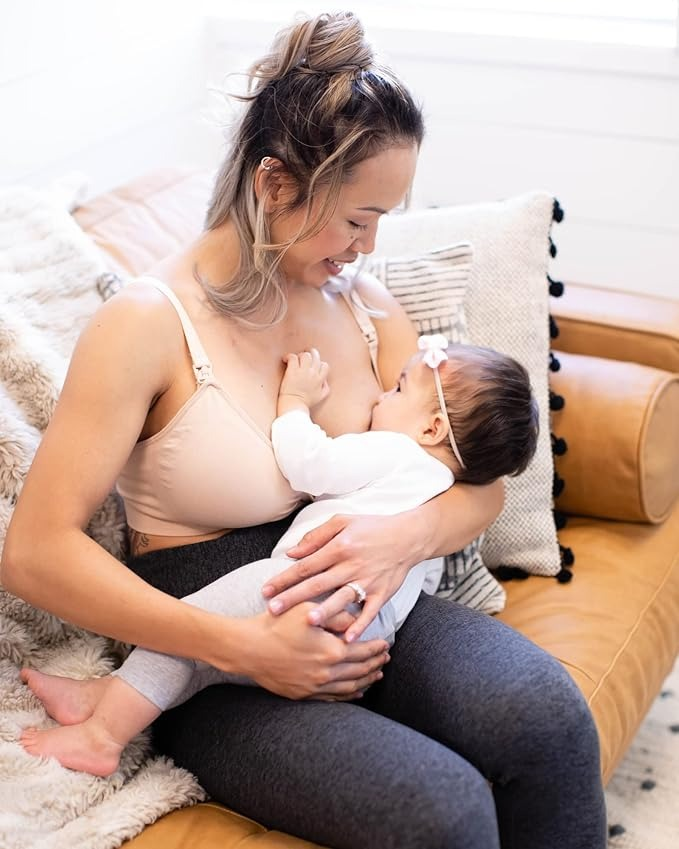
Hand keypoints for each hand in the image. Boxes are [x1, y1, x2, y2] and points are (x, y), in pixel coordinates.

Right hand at [234, 603, 388, 700]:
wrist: (248, 648)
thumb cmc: (277, 624)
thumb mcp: (308, 611)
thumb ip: (336, 615)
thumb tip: (355, 622)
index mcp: (331, 651)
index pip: (363, 651)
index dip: (377, 648)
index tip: (387, 644)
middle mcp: (326, 673)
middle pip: (359, 671)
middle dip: (375, 664)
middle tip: (386, 659)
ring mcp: (314, 687)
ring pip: (349, 688)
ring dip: (366, 681)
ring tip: (376, 675)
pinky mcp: (303, 695)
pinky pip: (333, 699)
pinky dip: (348, 696)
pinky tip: (356, 692)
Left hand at [261, 513, 428, 642]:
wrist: (408, 536)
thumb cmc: (372, 527)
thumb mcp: (342, 521)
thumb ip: (316, 536)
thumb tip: (293, 553)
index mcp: (339, 547)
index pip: (306, 565)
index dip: (284, 578)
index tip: (266, 590)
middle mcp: (351, 565)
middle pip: (317, 584)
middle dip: (294, 597)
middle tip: (273, 610)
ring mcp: (367, 581)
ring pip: (342, 598)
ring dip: (326, 611)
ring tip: (308, 621)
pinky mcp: (382, 593)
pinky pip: (369, 612)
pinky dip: (360, 625)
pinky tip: (347, 638)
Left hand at [278, 348, 328, 412]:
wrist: (294, 405)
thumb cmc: (306, 402)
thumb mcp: (321, 397)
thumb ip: (325, 387)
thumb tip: (324, 380)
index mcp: (320, 379)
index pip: (324, 365)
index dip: (319, 363)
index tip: (313, 366)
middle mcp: (313, 373)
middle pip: (315, 356)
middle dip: (311, 353)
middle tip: (305, 354)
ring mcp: (302, 371)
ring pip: (305, 355)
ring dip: (300, 355)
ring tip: (295, 359)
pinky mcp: (292, 371)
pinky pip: (293, 357)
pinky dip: (289, 356)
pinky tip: (285, 360)